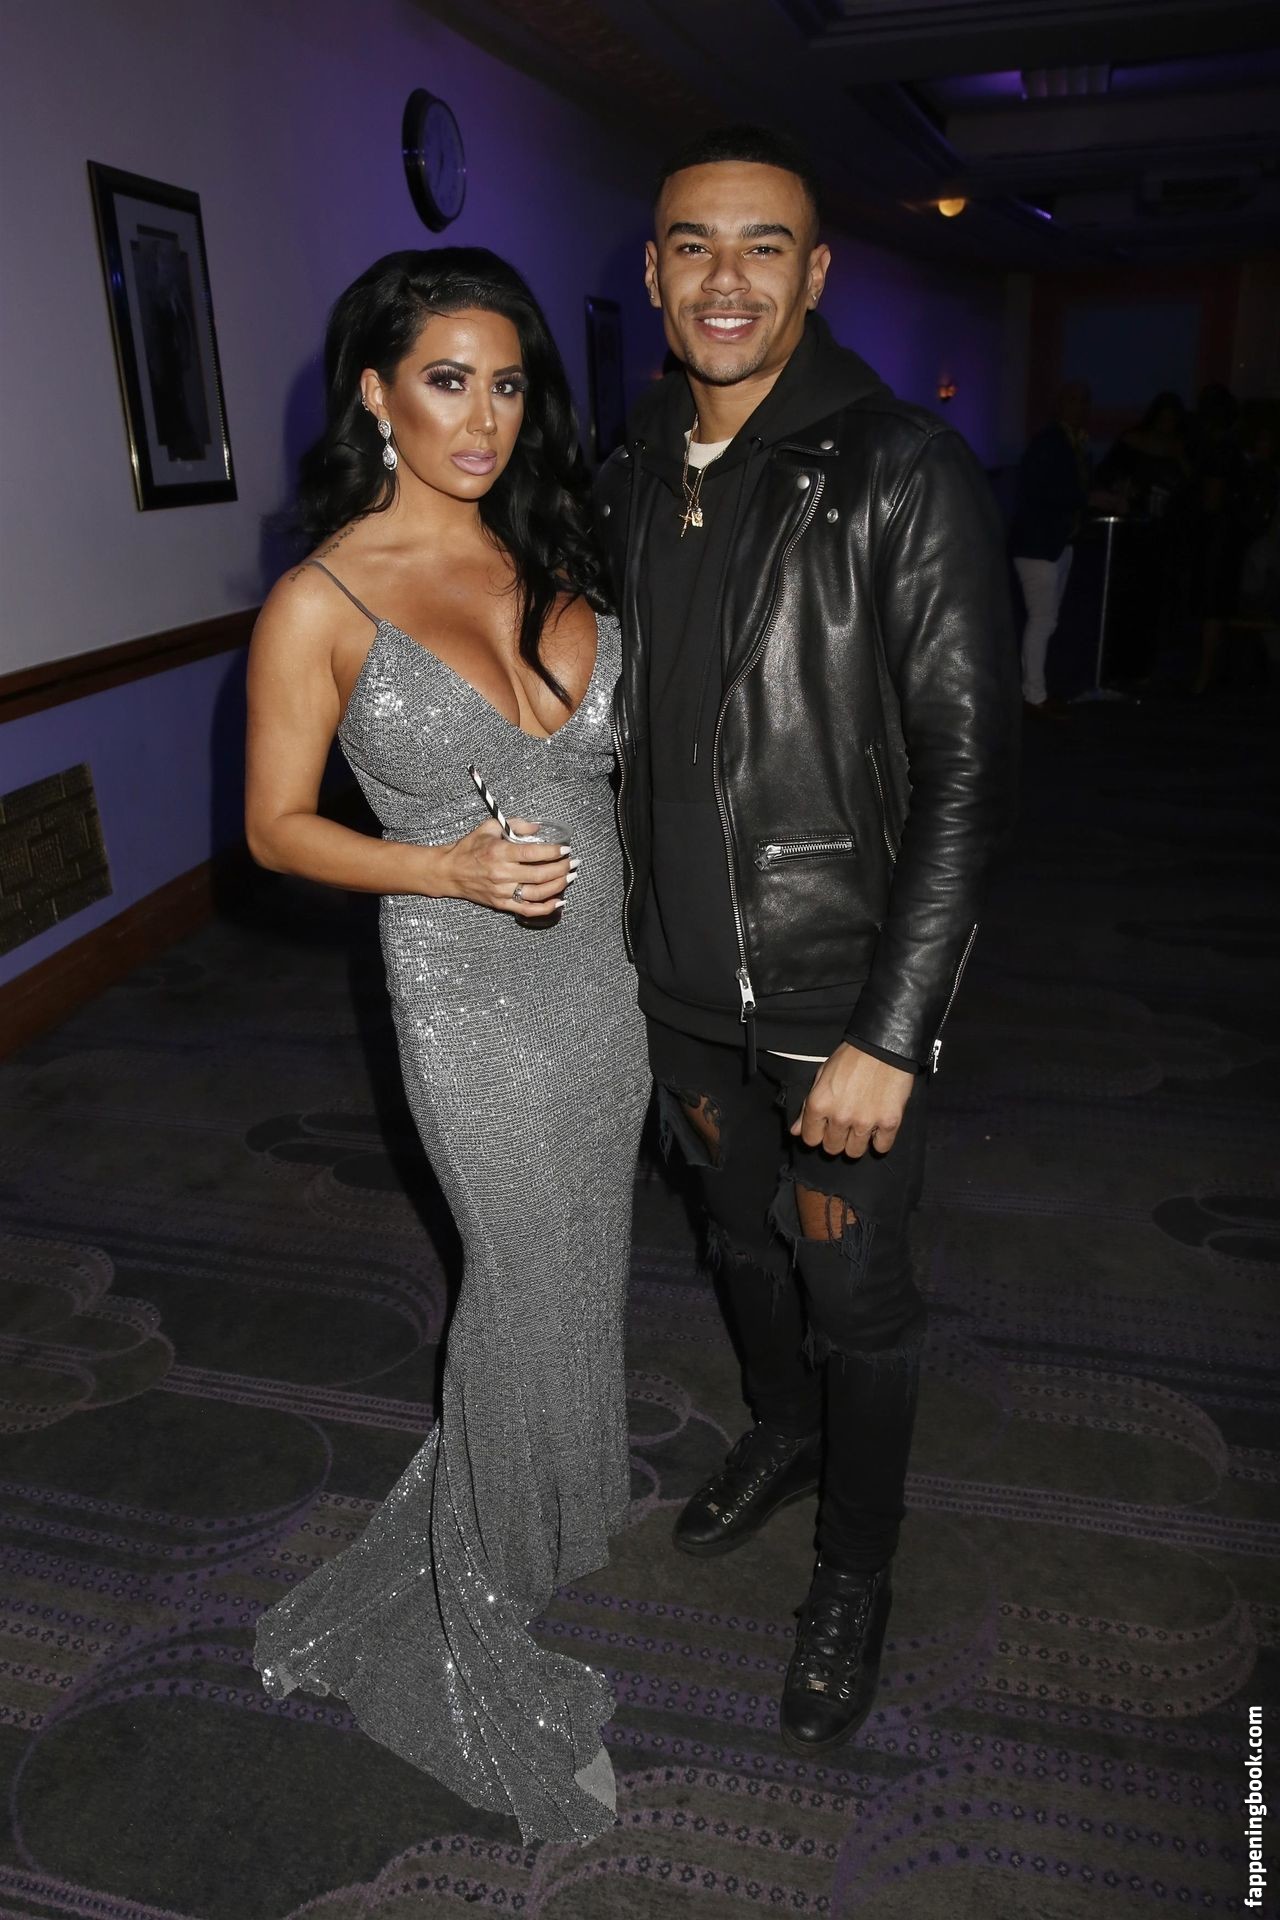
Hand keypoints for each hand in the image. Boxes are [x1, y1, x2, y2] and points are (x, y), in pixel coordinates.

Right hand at [440, 818, 573, 917]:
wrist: (449, 871)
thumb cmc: (469, 848)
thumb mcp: (489, 827)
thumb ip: (515, 825)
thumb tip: (538, 828)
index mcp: (500, 853)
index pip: (533, 853)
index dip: (553, 852)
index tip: (565, 850)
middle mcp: (502, 874)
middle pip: (540, 874)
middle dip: (561, 869)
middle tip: (573, 863)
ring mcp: (502, 891)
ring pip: (537, 893)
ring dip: (558, 886)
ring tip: (570, 877)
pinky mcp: (501, 904)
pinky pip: (527, 909)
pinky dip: (545, 907)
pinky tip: (558, 901)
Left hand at [789, 1042, 914, 1158]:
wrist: (884, 1047)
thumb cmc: (852, 1058)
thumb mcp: (822, 1076)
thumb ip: (808, 1107)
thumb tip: (797, 1130)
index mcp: (820, 1104)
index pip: (810, 1139)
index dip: (817, 1134)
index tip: (824, 1129)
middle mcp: (840, 1117)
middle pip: (832, 1148)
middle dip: (836, 1139)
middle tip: (844, 1125)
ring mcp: (865, 1122)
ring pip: (855, 1152)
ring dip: (856, 1142)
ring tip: (861, 1126)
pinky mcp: (889, 1123)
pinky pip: (882, 1147)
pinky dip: (880, 1140)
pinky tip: (877, 1127)